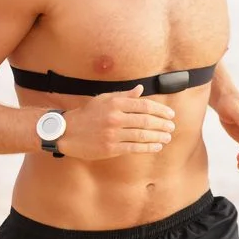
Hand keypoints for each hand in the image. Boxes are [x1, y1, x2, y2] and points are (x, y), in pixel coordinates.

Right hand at [57, 85, 175, 159]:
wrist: (66, 132)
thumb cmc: (87, 114)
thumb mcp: (105, 99)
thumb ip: (124, 95)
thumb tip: (141, 89)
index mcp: (116, 104)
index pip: (145, 105)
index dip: (160, 110)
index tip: (170, 114)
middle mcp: (115, 118)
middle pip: (146, 121)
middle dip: (162, 124)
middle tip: (172, 127)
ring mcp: (112, 134)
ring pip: (142, 135)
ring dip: (158, 137)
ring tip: (167, 137)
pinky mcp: (110, 148)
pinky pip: (133, 148)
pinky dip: (148, 147)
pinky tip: (156, 147)